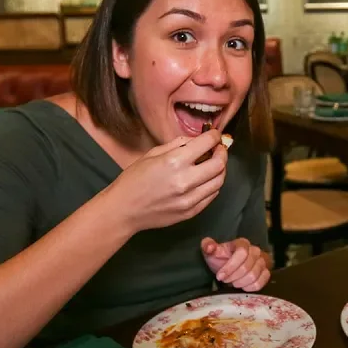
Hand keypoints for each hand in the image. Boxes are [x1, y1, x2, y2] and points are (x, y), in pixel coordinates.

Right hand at [103, 130, 227, 233]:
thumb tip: (197, 140)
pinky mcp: (191, 212)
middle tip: (218, 149)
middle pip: (219, 164)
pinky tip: (206, 179)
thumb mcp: (152, 154)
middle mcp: (185, 180)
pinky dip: (213, 185)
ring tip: (214, 164)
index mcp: (174, 162)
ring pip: (219, 181)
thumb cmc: (134, 180)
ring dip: (220, 170)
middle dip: (222, 152)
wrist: (124, 209)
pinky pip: (212, 196)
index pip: (207, 144)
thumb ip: (177, 145)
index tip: (215, 135)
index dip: (215, 136)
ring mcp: (189, 199)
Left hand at [201, 237, 270, 291]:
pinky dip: (249, 287)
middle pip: (247, 267)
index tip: (220, 276)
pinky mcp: (266, 273)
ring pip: (254, 276)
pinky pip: (260, 282)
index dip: (230, 267)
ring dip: (240, 283)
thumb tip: (210, 248)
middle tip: (225, 280)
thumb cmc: (220, 258)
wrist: (230, 265)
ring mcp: (263, 262)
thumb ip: (207, 246)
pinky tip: (242, 286)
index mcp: (242, 243)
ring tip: (233, 282)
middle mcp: (255, 251)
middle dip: (233, 277)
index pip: (242, 253)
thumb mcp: (211, 252)